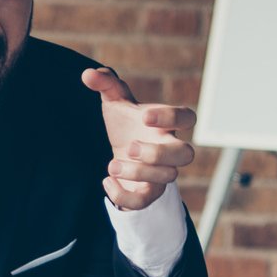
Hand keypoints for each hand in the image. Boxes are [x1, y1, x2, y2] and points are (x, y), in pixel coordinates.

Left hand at [82, 66, 197, 211]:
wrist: (120, 151)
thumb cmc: (125, 122)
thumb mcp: (114, 100)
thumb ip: (105, 83)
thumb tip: (88, 74)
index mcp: (166, 124)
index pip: (188, 117)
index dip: (171, 117)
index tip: (143, 116)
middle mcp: (170, 149)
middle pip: (187, 154)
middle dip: (159, 153)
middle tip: (130, 147)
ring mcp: (161, 172)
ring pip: (168, 178)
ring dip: (138, 172)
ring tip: (112, 165)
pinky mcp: (147, 192)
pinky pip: (145, 201)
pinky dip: (124, 195)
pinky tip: (106, 181)